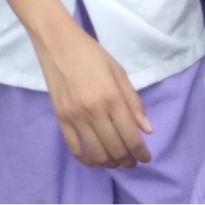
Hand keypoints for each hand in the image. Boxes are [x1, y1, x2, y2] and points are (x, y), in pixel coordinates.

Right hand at [33, 21, 152, 168]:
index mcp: (112, 98)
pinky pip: (74, 147)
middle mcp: (94, 111)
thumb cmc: (91, 53)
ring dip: (110, 162)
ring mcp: (75, 116)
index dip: (142, 153)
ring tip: (116, 160)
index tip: (146, 157)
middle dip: (128, 160)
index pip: (131, 137)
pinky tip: (94, 159)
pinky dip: (87, 159)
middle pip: (116, 148)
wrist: (56, 41)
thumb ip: (134, 101)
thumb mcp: (118, 72)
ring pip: (96, 153)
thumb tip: (147, 130)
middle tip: (133, 160)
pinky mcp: (60, 117)